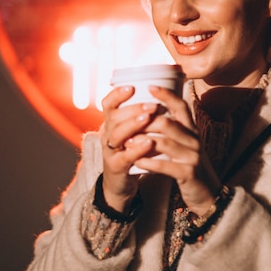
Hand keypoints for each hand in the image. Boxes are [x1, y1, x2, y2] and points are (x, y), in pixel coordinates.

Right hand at [100, 86, 158, 212]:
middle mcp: (108, 135)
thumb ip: (142, 116)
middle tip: (152, 105)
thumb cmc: (132, 153)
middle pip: (114, 117)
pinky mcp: (116, 167)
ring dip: (133, 125)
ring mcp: (110, 151)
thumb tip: (162, 93)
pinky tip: (149, 143)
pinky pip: (124, 156)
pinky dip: (137, 149)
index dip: (116, 94)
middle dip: (133, 109)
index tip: (131, 87)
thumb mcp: (134, 133)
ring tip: (147, 118)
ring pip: (117, 135)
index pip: (108, 104)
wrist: (121, 183)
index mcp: (112, 124)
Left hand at [132, 86, 221, 214]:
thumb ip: (173, 130)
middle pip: (167, 123)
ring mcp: (193, 156)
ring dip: (142, 141)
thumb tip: (150, 114)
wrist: (208, 194)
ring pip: (164, 143)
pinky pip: (165, 165)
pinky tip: (136, 161)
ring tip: (126, 142)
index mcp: (192, 130)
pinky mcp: (189, 173)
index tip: (150, 86)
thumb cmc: (190, 167)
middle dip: (144, 122)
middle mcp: (194, 140)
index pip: (181, 106)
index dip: (166, 95)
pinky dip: (149, 162)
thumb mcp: (185, 145)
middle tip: (125, 123)